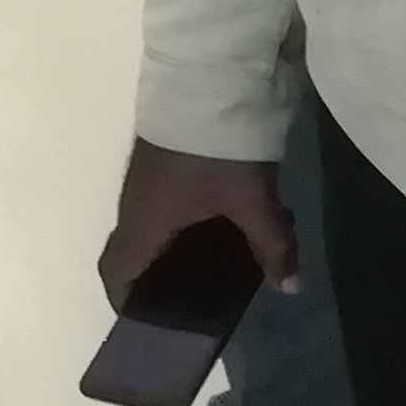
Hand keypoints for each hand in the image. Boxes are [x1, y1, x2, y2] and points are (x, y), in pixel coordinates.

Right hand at [96, 135, 299, 308]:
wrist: (207, 79)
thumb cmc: (218, 151)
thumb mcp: (252, 200)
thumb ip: (272, 245)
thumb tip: (291, 288)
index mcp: (144, 222)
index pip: (115, 272)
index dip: (126, 303)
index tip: (150, 326)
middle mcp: (135, 205)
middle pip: (132, 255)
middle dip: (156, 283)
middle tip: (193, 305)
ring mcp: (146, 181)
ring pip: (150, 230)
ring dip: (172, 253)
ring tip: (213, 271)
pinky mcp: (162, 163)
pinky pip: (162, 210)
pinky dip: (181, 229)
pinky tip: (218, 229)